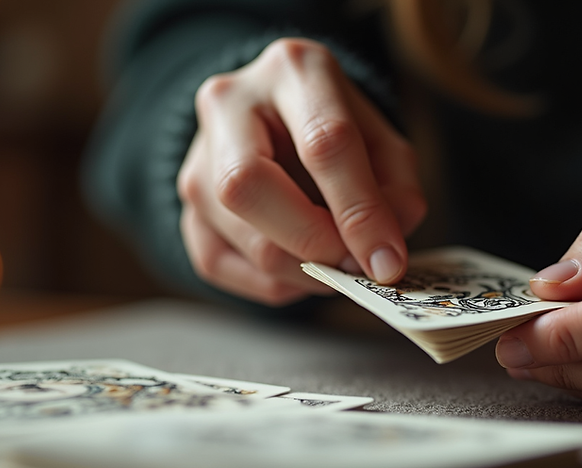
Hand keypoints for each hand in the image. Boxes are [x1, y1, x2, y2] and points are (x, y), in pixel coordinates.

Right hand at [177, 38, 426, 305]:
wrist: (281, 123)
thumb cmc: (340, 132)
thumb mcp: (386, 145)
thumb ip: (397, 193)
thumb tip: (382, 256)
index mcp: (293, 70)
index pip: (323, 142)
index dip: (359, 211)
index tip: (387, 262)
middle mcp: (229, 103)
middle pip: (247, 185)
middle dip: (311, 241)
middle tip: (352, 266)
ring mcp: (195, 158)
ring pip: (239, 236)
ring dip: (301, 272)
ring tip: (334, 265)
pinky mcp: (185, 208)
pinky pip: (220, 265)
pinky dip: (273, 283)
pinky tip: (300, 270)